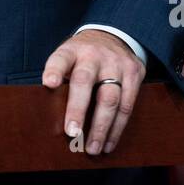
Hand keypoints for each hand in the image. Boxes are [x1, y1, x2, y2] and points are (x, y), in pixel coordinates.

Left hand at [42, 30, 145, 155]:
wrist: (114, 36)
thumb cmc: (83, 57)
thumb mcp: (68, 57)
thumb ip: (61, 78)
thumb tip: (51, 117)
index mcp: (72, 50)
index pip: (60, 58)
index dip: (54, 70)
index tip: (48, 83)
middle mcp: (94, 55)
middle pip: (85, 82)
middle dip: (78, 109)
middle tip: (72, 133)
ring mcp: (116, 63)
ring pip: (110, 98)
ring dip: (101, 127)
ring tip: (93, 147)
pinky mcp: (134, 72)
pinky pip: (128, 104)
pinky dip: (118, 127)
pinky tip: (109, 142)